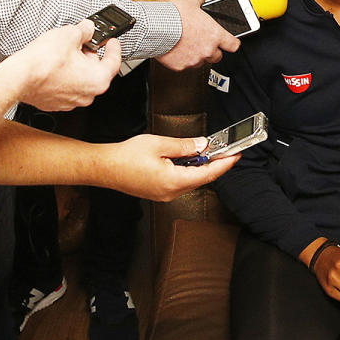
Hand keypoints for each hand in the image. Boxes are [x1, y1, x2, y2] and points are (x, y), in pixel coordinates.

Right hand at [11, 20, 120, 110]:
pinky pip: (66, 87)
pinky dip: (64, 76)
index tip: (112, 41)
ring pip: (80, 79)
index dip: (113, 47)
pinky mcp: (55, 103)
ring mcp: (71, 101)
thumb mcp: (69, 35)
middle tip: (82, 42)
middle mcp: (88, 94)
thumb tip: (87, 28)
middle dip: (90, 55)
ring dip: (76, 66)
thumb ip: (84, 30)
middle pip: (96, 70)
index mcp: (98, 79)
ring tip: (64, 52)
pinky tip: (54, 65)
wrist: (18, 77)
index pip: (114, 61)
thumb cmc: (43, 61)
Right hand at [102, 135, 238, 200]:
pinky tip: (188, 160)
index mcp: (173, 181)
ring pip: (191, 181)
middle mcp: (171, 192)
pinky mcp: (159, 193)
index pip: (208, 174)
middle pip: (201, 178)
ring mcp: (165, 195)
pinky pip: (180, 183)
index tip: (235, 156)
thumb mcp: (159, 144)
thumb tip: (202, 145)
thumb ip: (184, 146)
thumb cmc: (126, 156)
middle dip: (214, 164)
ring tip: (206, 152)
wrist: (104, 168)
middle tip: (224, 150)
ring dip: (200, 167)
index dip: (224, 164)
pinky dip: (188, 171)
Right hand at [156, 0, 240, 69]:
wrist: (155, 27)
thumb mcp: (190, 1)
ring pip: (201, 62)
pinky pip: (185, 65)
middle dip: (212, 50)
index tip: (229, 42)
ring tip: (186, 45)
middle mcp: (208, 50)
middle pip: (218, 56)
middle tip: (202, 42)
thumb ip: (200, 0)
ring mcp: (195, 60)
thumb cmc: (173, 15)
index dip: (231, 43)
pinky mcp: (181, 66)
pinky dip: (182, 60)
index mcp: (215, 35)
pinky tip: (176, 50)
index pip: (234, 45)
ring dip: (197, 55)